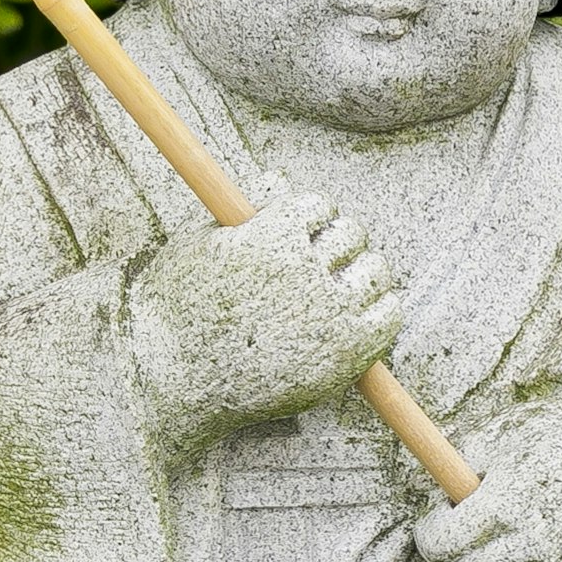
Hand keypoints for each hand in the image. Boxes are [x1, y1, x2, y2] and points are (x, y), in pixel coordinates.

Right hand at [126, 195, 402, 435]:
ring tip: (342, 289)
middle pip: (351, 233)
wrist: (171, 381)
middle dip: (337, 243)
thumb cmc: (175, 311)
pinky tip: (362, 315)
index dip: (311, 218)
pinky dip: (382, 308)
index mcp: (271, 235)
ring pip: (376, 270)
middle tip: (322, 264)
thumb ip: (246, 212)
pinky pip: (389, 314)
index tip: (304, 234)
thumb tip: (280, 180)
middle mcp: (305, 268)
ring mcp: (328, 312)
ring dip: (363, 273)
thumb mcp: (199, 246)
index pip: (318, 205)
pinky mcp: (345, 353)